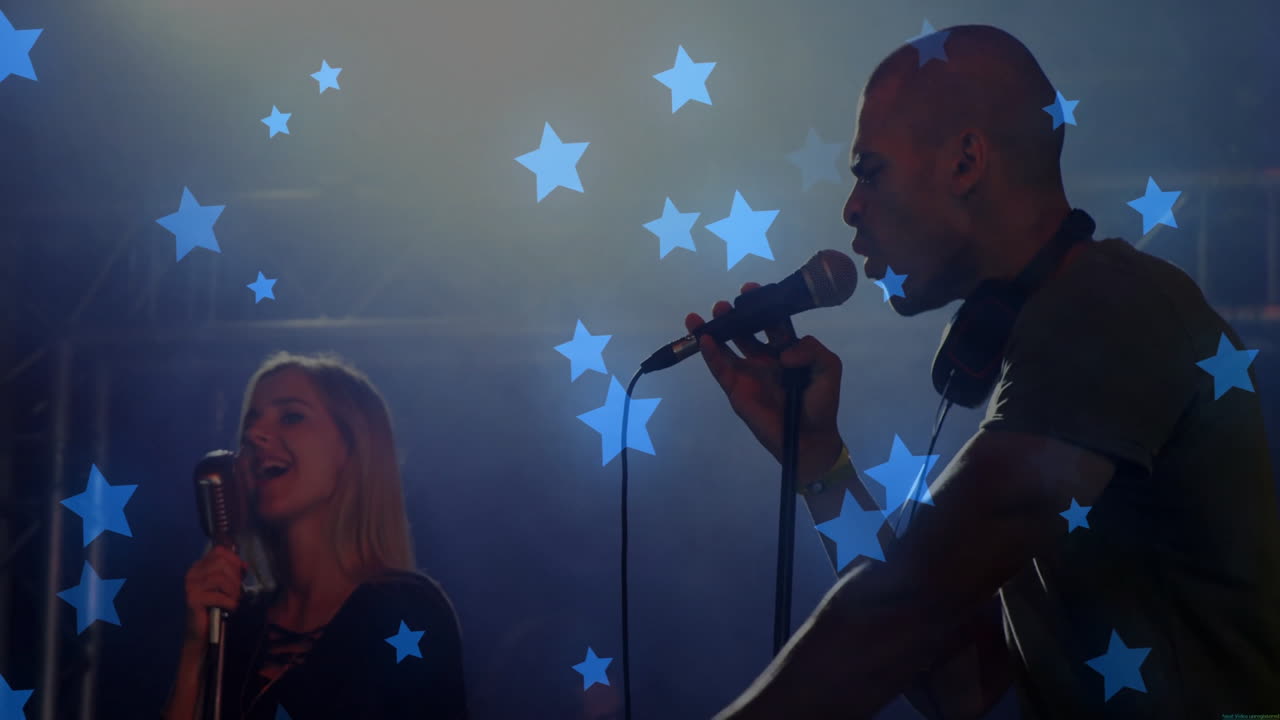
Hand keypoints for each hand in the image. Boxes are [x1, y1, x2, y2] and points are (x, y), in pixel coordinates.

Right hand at [181, 544, 245, 646]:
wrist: (202, 630)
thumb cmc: (215, 606)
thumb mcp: (225, 586)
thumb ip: (232, 572)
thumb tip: (244, 564)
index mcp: (200, 567)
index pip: (219, 552)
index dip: (234, 560)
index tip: (241, 572)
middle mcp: (193, 573)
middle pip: (221, 562)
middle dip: (235, 577)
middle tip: (237, 590)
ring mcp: (191, 586)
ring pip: (220, 578)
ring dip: (233, 590)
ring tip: (234, 599)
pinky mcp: (193, 599)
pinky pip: (218, 595)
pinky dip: (229, 602)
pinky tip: (230, 607)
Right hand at [685, 282, 844, 483]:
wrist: (809, 438)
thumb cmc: (820, 403)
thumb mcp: (828, 368)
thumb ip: (812, 350)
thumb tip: (783, 353)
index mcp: (786, 349)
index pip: (771, 321)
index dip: (761, 305)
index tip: (751, 290)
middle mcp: (764, 357)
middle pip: (745, 330)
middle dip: (735, 314)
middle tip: (728, 304)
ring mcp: (748, 372)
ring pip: (726, 346)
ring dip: (714, 329)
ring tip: (705, 315)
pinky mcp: (735, 389)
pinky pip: (719, 368)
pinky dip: (710, 353)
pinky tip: (703, 338)